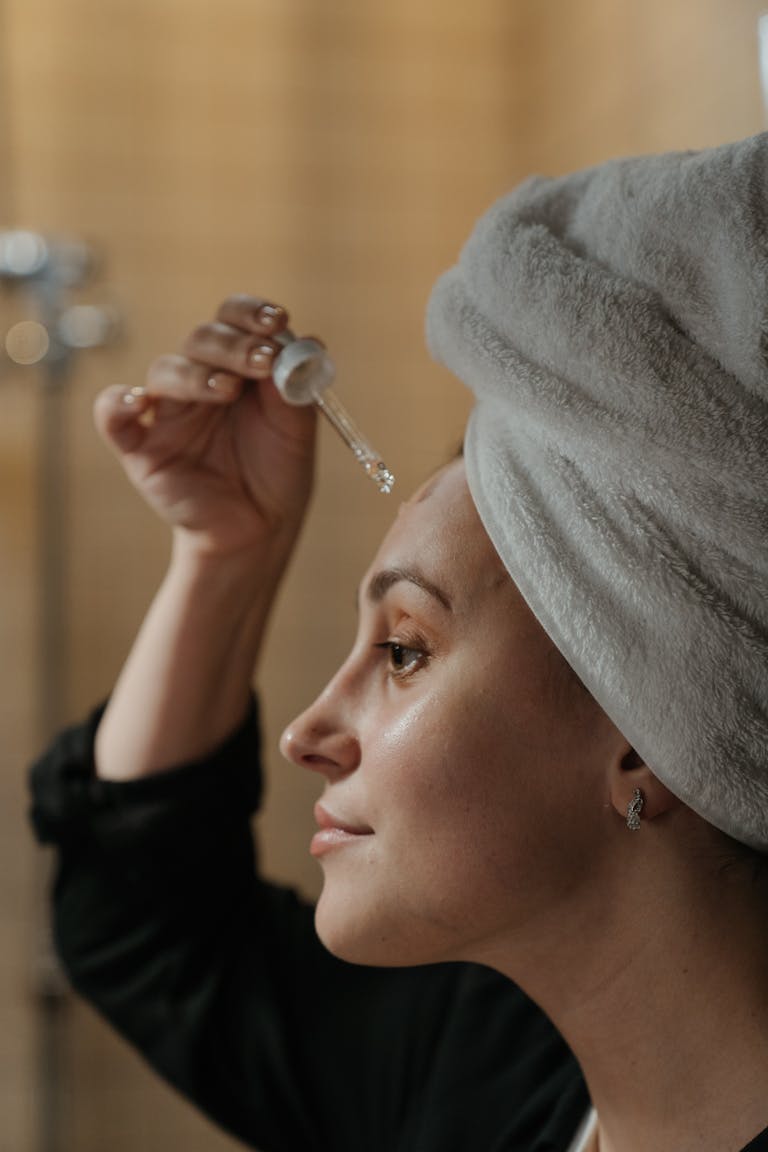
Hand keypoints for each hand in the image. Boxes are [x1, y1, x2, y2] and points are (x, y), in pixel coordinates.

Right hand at [94, 294, 316, 561]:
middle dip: (234, 345)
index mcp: (237, 367)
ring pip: (166, 370)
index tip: (277, 320)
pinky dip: (117, 404)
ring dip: (196, 373)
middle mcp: (199, 381)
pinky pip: (113, 417)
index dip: (251, 314)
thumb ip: (295, 389)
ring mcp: (167, 413)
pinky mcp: (141, 448)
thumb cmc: (277, 473)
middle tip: (263, 360)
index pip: (233, 321)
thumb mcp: (297, 431)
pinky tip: (137, 404)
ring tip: (228, 390)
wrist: (260, 529)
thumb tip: (308, 342)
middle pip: (201, 339)